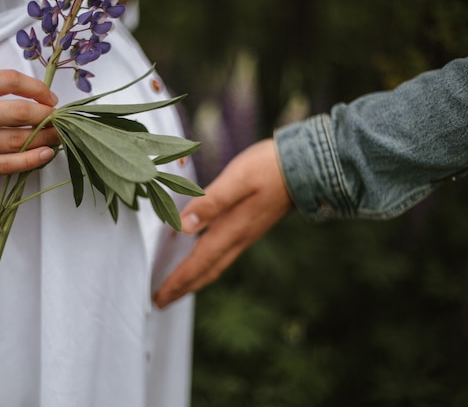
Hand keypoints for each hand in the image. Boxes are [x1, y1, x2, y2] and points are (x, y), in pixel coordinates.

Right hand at [0, 70, 60, 187]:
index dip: (39, 89)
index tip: (51, 99)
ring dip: (46, 139)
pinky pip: (5, 165)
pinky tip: (47, 155)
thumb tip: (36, 99)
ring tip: (60, 138)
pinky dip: (32, 160)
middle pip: (19, 112)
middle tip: (63, 121)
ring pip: (16, 140)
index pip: (9, 81)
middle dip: (49, 117)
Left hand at [153, 138, 293, 307]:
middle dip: (184, 287)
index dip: (178, 281)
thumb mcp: (237, 180)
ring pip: (216, 264)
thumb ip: (211, 202)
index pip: (199, 263)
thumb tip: (183, 226)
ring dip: (196, 277)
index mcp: (232, 229)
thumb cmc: (269, 168)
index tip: (159, 298)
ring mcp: (246, 233)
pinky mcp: (250, 225)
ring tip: (179, 286)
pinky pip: (224, 252)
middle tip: (162, 301)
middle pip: (207, 271)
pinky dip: (207, 262)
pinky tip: (201, 255)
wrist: (308, 166)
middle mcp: (239, 237)